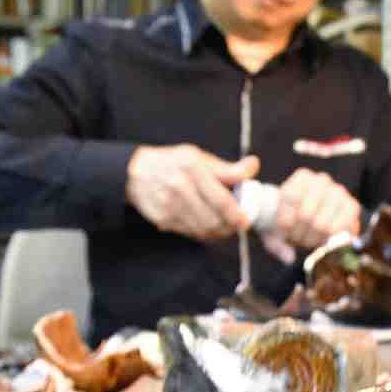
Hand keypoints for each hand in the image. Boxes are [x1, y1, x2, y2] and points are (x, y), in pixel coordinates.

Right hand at [126, 144, 258, 241]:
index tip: (246, 221)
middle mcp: (180, 187)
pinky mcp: (163, 219)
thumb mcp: (199, 158)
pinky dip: (203, 233)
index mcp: (192, 167)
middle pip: (213, 220)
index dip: (237, 215)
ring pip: (203, 230)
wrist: (137, 172)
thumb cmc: (173, 163)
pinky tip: (207, 225)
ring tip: (225, 226)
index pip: (221, 199)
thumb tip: (254, 165)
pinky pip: (190, 233)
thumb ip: (228, 168)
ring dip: (218, 233)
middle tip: (238, 225)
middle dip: (230, 227)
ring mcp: (170, 205)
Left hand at [276, 168, 360, 249]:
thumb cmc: (295, 220)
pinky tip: (323, 239)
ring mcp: (339, 193)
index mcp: (302, 177)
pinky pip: (338, 229)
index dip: (285, 220)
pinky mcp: (352, 207)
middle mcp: (322, 180)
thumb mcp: (278, 227)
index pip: (290, 197)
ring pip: (321, 225)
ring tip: (310, 238)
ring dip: (313, 238)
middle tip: (298, 238)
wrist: (319, 216)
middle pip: (306, 214)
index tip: (284, 230)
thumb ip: (276, 242)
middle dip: (299, 233)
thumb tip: (288, 257)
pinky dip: (329, 239)